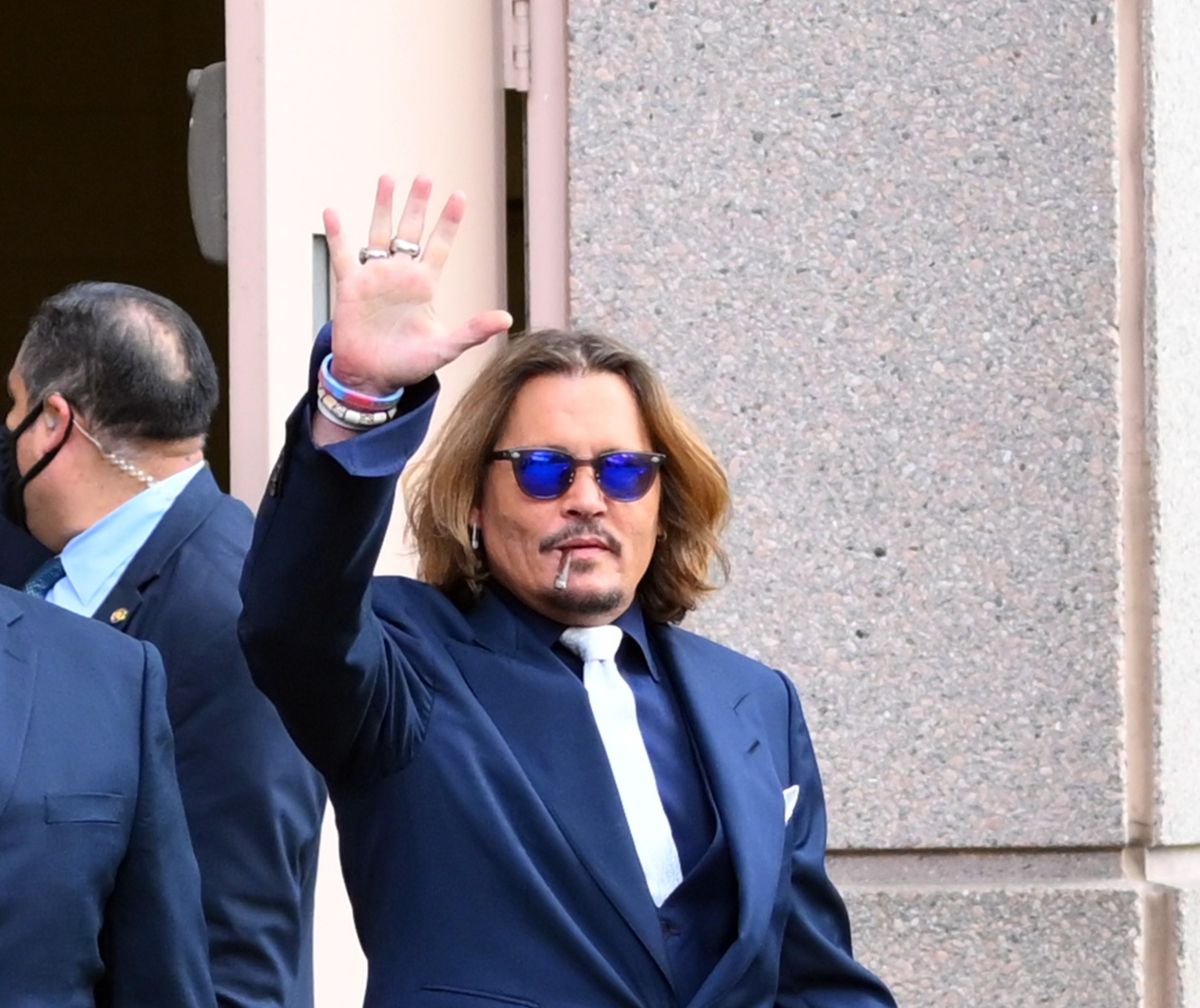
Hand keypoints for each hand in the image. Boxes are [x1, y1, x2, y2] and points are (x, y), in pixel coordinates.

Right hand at [323, 175, 511, 395]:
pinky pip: (343, 255)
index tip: (459, 195)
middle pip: (411, 230)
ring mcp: (375, 277)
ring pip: (379, 232)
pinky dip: (338, 234)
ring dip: (383, 206)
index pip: (440, 244)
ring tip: (387, 179)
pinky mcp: (350, 286)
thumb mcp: (445, 348)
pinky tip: (332, 212)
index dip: (449, 221)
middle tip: (425, 177)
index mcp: (425, 285)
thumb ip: (474, 331)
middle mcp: (401, 275)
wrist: (373, 378)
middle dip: (418, 204)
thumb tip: (506, 318)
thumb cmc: (409, 365)